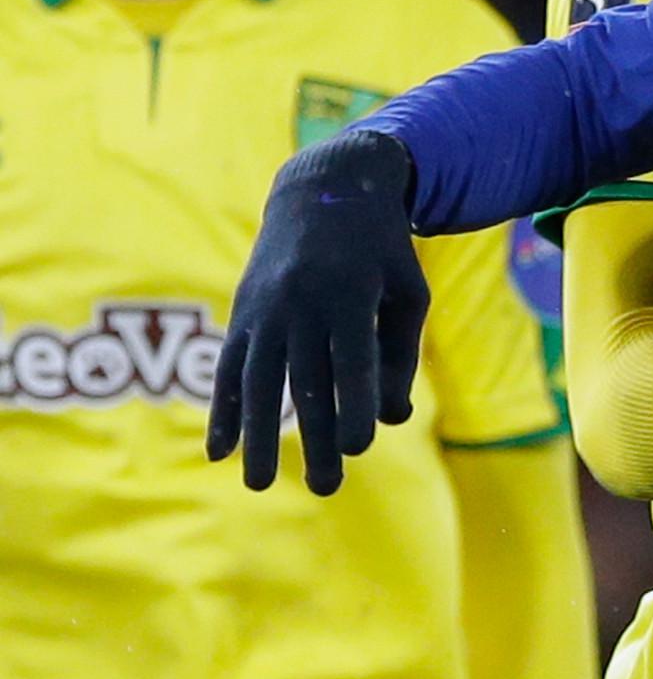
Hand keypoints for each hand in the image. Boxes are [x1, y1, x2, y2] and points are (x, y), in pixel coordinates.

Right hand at [205, 129, 429, 493]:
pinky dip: (223, 408)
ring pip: (259, 380)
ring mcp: (265, 307)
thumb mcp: (407, 293)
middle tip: (326, 489)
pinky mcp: (242, 312)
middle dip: (315, 437)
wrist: (323, 189)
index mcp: (351, 294)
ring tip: (258, 485)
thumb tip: (392, 420)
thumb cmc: (381, 251)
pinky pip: (229, 367)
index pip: (351, 360)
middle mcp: (302, 301)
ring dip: (258, 435)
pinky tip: (219, 450)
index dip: (354, 403)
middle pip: (307, 380)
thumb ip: (400, 355)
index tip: (359, 447)